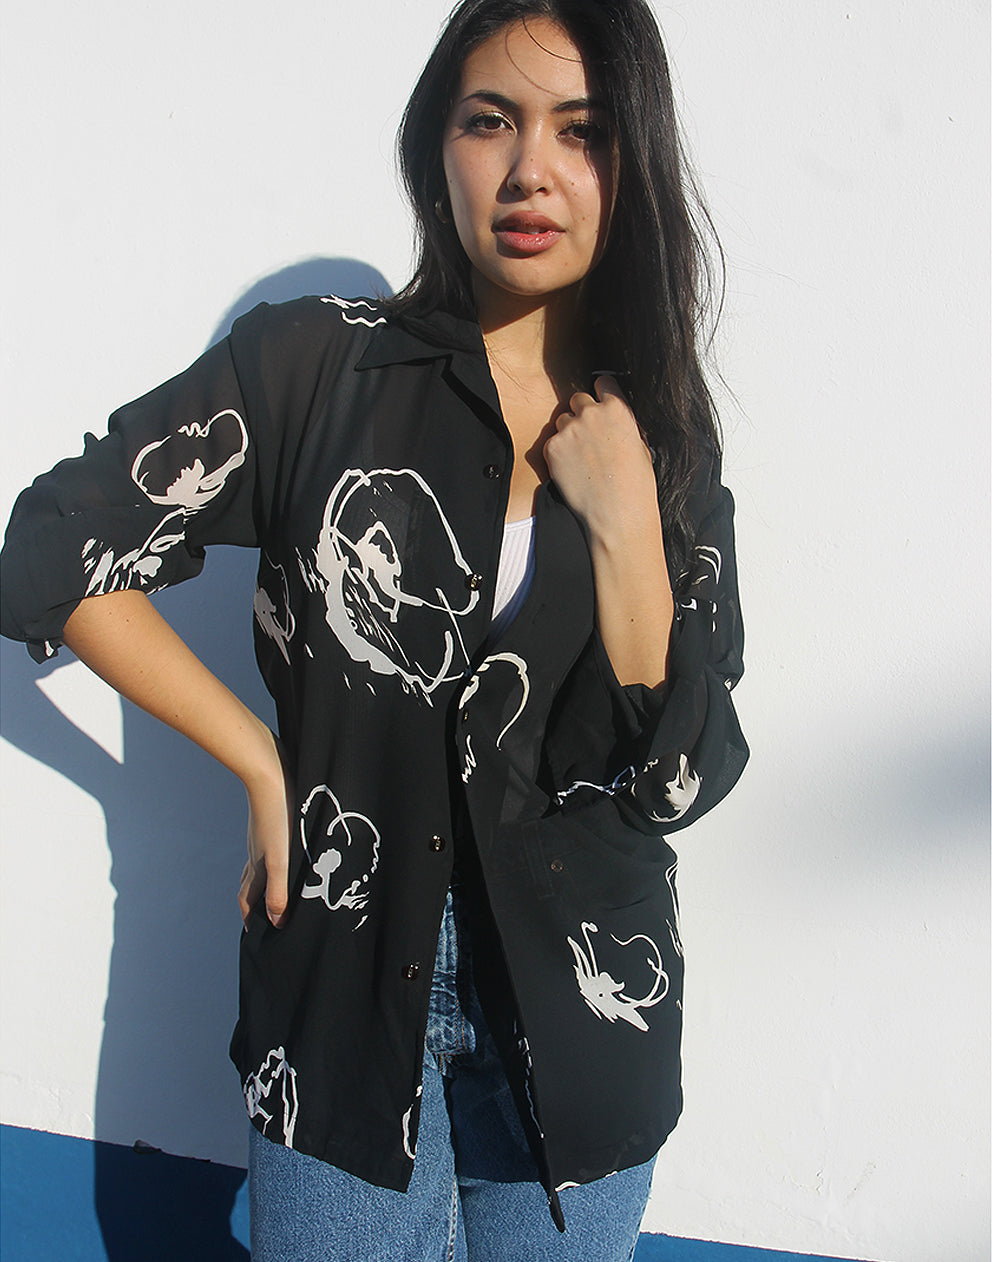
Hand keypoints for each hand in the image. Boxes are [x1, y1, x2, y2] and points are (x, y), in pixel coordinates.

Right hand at [238, 733, 293, 928]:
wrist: (269, 770)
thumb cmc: (278, 815)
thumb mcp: (281, 859)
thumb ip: (279, 891)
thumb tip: (276, 922)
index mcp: (258, 865)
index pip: (248, 900)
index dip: (251, 918)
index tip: (257, 934)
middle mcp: (257, 852)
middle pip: (253, 884)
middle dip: (260, 903)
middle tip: (271, 916)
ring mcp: (263, 835)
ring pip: (261, 864)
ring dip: (270, 879)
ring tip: (284, 887)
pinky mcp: (273, 819)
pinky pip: (272, 845)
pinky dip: (279, 856)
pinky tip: (292, 849)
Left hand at [543, 375, 658, 544]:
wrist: (618, 515)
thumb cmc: (636, 485)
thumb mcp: (640, 444)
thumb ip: (622, 423)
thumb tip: (613, 417)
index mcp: (618, 408)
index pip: (602, 383)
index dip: (601, 394)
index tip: (599, 403)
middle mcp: (591, 413)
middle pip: (578, 399)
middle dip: (581, 414)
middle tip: (589, 438)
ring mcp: (570, 429)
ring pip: (562, 420)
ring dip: (568, 433)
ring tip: (582, 459)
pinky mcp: (553, 447)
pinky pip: (552, 442)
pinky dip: (558, 453)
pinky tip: (573, 470)